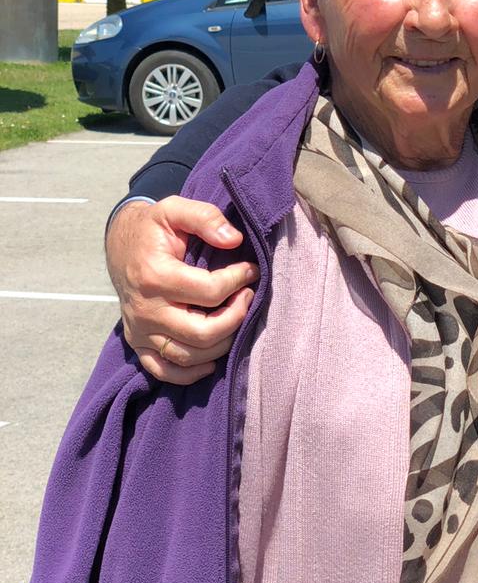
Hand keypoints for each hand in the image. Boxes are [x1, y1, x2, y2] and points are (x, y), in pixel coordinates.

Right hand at [105, 197, 258, 383]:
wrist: (121, 244)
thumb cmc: (153, 228)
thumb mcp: (174, 209)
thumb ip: (205, 218)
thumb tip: (234, 240)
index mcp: (154, 276)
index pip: (210, 292)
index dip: (239, 280)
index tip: (251, 270)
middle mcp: (145, 309)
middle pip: (203, 333)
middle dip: (236, 317)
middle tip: (247, 297)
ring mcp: (140, 330)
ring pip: (189, 356)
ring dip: (221, 343)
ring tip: (234, 319)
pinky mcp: (139, 343)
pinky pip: (164, 371)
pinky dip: (190, 373)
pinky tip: (212, 359)